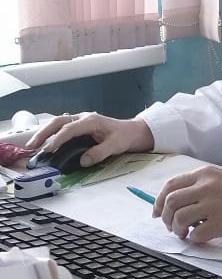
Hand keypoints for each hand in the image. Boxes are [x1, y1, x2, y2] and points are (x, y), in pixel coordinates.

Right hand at [26, 112, 153, 167]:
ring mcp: (80, 121)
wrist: (132, 131)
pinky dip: (50, 135)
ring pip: (57, 124)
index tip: (48, 149)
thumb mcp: (116, 145)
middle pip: (58, 122)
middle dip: (43, 133)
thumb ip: (100, 152)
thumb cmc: (125, 136)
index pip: (70, 129)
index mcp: (91, 121)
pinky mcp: (79, 126)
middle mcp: (83, 118)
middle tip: (31, 146)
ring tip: (31, 146)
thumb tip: (83, 161)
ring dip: (44, 133)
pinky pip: (61, 128)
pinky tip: (43, 145)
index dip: (58, 139)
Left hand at [153, 165, 221, 241]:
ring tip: (185, 232)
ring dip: (177, 229)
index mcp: (205, 173)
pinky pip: (195, 234)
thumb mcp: (221, 176)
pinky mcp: (220, 222)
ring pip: (178, 219)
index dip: (158, 201)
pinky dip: (193, 239)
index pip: (170, 186)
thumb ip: (199, 184)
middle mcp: (206, 186)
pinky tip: (200, 237)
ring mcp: (212, 204)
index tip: (157, 212)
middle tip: (171, 225)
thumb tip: (174, 201)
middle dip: (165, 217)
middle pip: (170, 202)